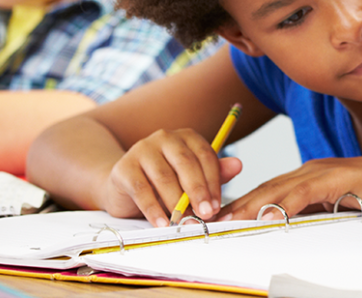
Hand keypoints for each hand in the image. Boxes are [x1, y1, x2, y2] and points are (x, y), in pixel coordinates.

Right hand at [97, 128, 241, 226]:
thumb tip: (238, 165)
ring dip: (176, 203)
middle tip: (206, 214)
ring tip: (185, 222)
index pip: (205, 156)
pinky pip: (141, 190)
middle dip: (198, 191)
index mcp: (187, 137)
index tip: (217, 205)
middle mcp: (165, 138)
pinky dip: (153, 210)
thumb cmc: (165, 182)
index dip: (213, 182)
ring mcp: (142, 150)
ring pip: (164, 177)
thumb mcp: (192, 178)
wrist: (124, 186)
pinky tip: (163, 224)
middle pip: (186, 164)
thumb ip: (215, 173)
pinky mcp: (123, 168)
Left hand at [218, 154, 361, 230]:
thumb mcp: (337, 206)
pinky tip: (267, 215)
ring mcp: (322, 172)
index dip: (240, 204)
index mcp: (307, 176)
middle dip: (235, 204)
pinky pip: (303, 193)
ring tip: (226, 221)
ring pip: (277, 189)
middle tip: (208, 221)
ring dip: (250, 205)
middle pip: (264, 188)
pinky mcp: (336, 178)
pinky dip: (283, 204)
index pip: (267, 191)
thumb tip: (289, 229)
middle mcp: (309, 170)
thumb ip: (313, 213)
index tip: (217, 219)